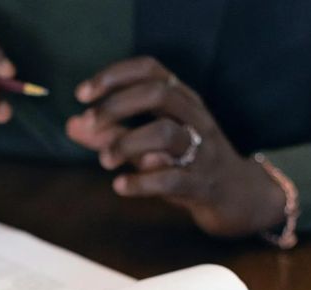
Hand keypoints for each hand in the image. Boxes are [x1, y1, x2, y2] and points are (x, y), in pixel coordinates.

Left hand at [65, 57, 286, 237]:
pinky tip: (119, 186)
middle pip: (158, 94)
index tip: (82, 94)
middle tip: (89, 124)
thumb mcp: (149, 145)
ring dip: (126, 143)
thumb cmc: (187, 164)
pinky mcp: (202, 185)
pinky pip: (172, 179)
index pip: (150, 70)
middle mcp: (195, 118)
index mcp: (183, 100)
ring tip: (105, 160)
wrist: (238, 198)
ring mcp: (202, 151)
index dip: (114, 76)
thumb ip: (111, 134)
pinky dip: (141, 183)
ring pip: (166, 133)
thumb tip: (72, 125)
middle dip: (116, 105)